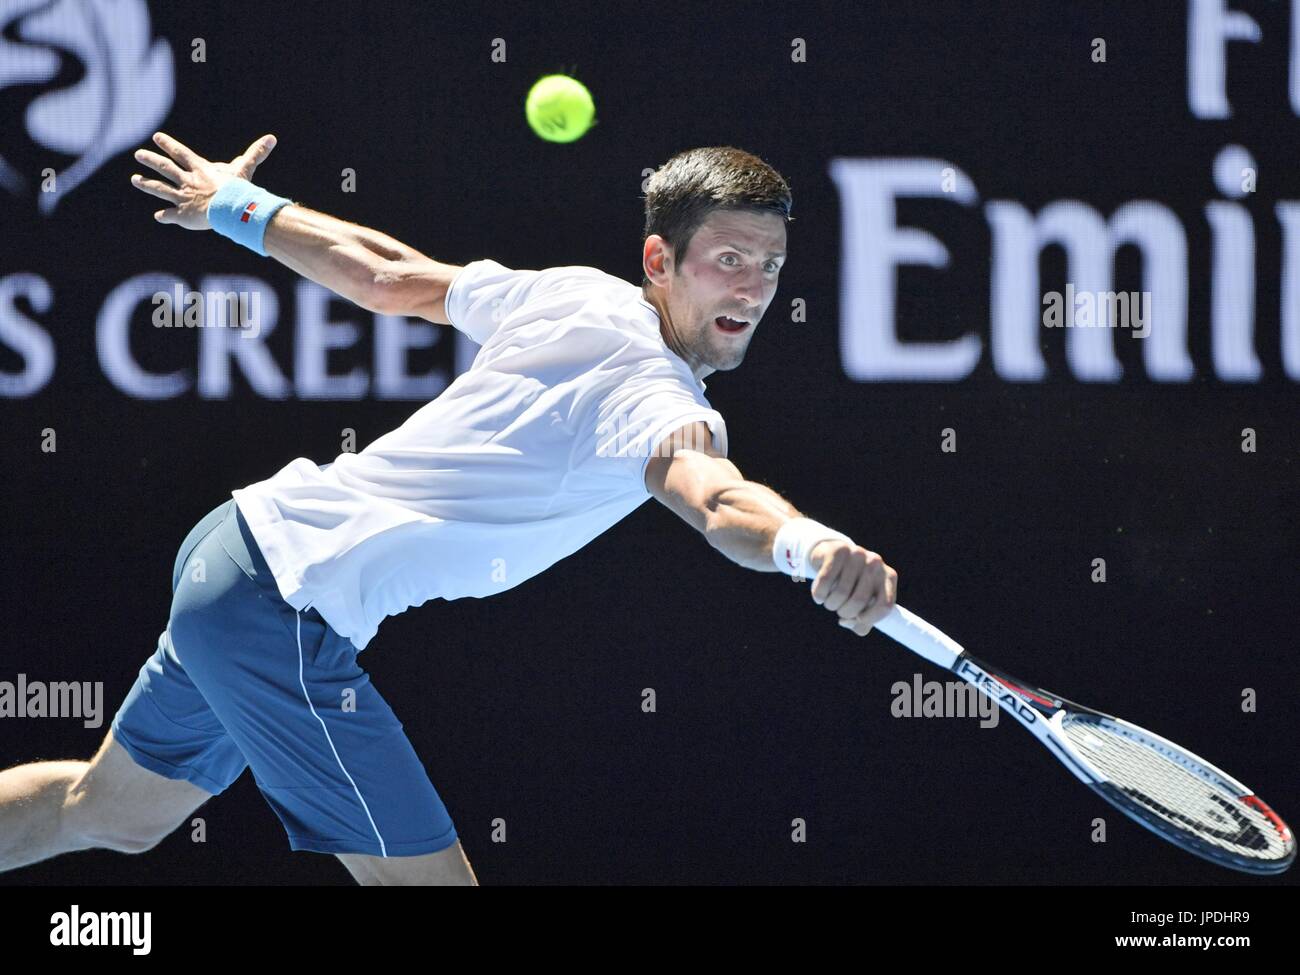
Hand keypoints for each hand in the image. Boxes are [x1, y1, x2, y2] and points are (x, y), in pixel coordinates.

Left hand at [130, 131, 277, 229]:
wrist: (229, 208)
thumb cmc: (238, 188)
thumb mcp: (245, 169)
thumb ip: (256, 154)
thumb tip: (272, 138)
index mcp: (199, 169)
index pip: (181, 153)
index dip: (169, 144)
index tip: (157, 137)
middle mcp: (187, 182)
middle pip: (165, 168)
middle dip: (151, 160)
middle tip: (139, 154)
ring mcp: (183, 198)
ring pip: (160, 188)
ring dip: (147, 184)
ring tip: (135, 179)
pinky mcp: (183, 215)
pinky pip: (171, 215)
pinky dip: (165, 216)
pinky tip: (159, 217)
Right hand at [807, 539, 897, 635]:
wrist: (831, 554)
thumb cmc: (850, 583)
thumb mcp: (861, 600)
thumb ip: (861, 620)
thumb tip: (848, 623)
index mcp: (888, 577)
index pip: (884, 605)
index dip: (869, 619)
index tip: (856, 620)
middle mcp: (876, 563)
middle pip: (860, 600)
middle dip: (844, 612)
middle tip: (838, 610)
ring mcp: (858, 554)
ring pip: (841, 592)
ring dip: (830, 604)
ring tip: (828, 602)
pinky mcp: (839, 550)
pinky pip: (826, 581)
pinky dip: (819, 594)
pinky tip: (818, 596)